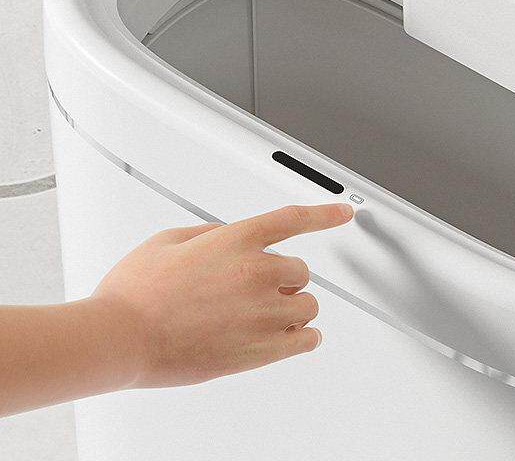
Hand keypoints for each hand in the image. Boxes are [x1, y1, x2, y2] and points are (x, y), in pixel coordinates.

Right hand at [91, 203, 353, 388]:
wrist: (121, 337)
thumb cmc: (136, 291)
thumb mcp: (171, 239)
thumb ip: (211, 234)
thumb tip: (229, 238)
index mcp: (237, 240)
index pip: (294, 219)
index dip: (325, 214)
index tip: (344, 213)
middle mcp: (257, 272)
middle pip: (301, 270)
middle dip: (283, 277)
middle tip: (255, 289)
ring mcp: (262, 312)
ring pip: (307, 305)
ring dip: (292, 306)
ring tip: (264, 314)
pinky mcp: (260, 349)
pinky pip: (306, 339)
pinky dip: (303, 336)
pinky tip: (291, 335)